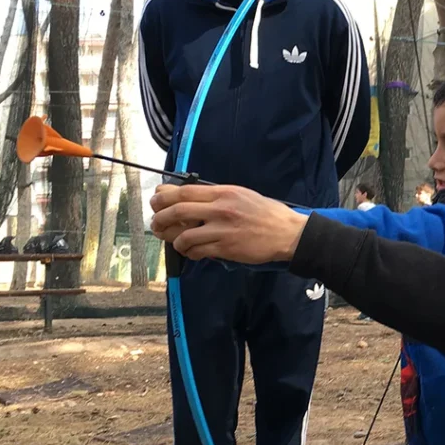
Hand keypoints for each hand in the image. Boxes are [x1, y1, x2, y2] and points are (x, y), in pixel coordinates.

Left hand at [150, 184, 306, 263]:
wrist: (288, 233)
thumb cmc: (267, 213)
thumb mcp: (242, 195)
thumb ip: (217, 196)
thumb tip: (190, 198)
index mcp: (224, 192)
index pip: (185, 192)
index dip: (164, 197)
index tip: (156, 201)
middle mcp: (221, 209)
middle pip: (178, 212)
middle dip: (161, 219)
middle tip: (156, 224)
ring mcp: (223, 230)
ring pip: (185, 235)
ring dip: (173, 240)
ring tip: (174, 241)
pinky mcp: (227, 248)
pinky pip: (198, 251)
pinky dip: (189, 252)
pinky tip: (191, 252)